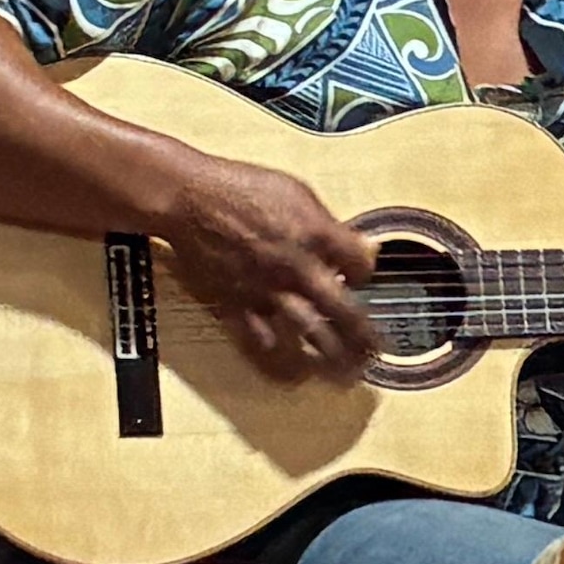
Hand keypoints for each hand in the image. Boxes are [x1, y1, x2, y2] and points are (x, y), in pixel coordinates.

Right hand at [160, 155, 388, 382]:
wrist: (188, 198)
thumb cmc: (238, 187)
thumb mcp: (296, 190)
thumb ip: (328, 222)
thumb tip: (356, 243)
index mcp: (315, 234)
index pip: (361, 266)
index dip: (367, 274)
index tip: (362, 278)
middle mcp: (296, 267)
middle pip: (344, 311)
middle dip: (364, 337)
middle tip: (375, 353)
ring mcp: (267, 291)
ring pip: (308, 336)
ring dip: (332, 360)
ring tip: (346, 375)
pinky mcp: (236, 305)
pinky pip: (262, 343)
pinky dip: (281, 362)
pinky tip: (295, 374)